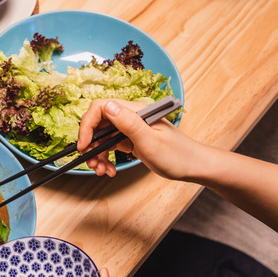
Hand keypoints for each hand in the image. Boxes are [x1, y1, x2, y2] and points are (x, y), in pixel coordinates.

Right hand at [77, 98, 204, 180]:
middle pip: (98, 123)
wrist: (193, 166)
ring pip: (102, 136)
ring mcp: (130, 128)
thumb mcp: (150, 141)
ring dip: (96, 154)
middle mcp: (131, 117)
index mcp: (135, 111)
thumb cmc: (177, 155)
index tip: (84, 145)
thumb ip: (129, 123)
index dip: (88, 125)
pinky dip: (105, 158)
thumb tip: (107, 106)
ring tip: (101, 170)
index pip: (101, 107)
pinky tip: (109, 169)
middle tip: (91, 162)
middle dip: (90, 143)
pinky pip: (110, 145)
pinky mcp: (131, 139)